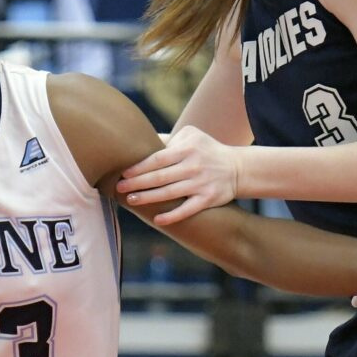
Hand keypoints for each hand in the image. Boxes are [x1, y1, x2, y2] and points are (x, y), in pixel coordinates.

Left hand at [117, 125, 239, 224]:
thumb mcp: (191, 137)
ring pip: (170, 193)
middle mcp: (193, 166)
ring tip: (131, 200)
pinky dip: (173, 216)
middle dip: (137, 183)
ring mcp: (201, 183)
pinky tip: (157, 219)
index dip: (139, 167)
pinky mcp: (208, 198)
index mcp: (187, 149)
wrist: (237, 168)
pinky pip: (188, 209)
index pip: (158, 159)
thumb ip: (168, 140)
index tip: (123, 173)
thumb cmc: (206, 150)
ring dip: (149, 198)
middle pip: (160, 176)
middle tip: (119, 188)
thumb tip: (139, 140)